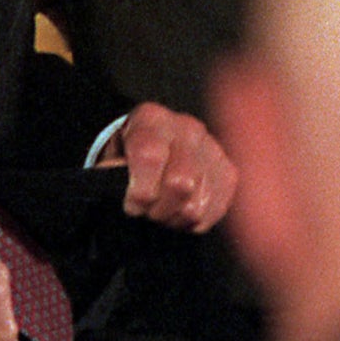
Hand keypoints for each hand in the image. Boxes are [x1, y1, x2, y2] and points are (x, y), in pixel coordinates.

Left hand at [100, 102, 237, 231]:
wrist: (152, 152)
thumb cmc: (128, 158)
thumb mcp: (112, 159)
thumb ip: (112, 171)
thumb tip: (116, 183)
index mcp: (153, 119)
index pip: (151, 157)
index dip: (139, 191)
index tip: (132, 204)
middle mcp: (187, 128)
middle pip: (180, 183)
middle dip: (159, 208)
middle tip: (149, 210)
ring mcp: (212, 149)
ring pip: (196, 204)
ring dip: (175, 217)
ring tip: (164, 210)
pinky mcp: (228, 172)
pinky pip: (214, 211)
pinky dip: (194, 221)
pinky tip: (180, 209)